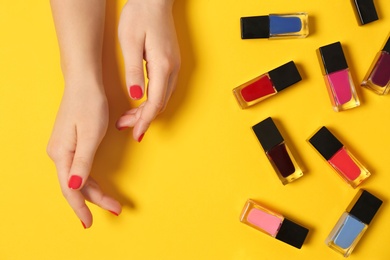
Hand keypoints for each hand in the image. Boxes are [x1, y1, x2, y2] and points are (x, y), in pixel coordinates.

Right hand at [47, 80, 121, 227]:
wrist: (84, 83)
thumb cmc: (89, 105)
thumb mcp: (90, 135)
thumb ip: (82, 163)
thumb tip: (73, 187)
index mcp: (62, 154)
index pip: (70, 190)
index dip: (81, 208)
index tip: (90, 223)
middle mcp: (59, 154)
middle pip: (75, 186)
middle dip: (94, 201)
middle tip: (115, 209)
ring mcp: (64, 149)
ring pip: (79, 179)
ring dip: (94, 192)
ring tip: (112, 202)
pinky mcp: (71, 144)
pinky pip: (80, 169)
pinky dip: (90, 180)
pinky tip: (99, 186)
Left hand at [116, 0, 180, 140]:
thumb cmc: (140, 15)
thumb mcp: (130, 41)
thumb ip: (134, 70)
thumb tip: (135, 96)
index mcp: (163, 65)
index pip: (155, 103)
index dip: (145, 121)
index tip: (135, 134)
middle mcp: (173, 69)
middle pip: (160, 104)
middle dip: (143, 119)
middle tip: (124, 125)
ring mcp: (174, 67)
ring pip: (163, 98)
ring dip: (147, 111)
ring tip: (128, 118)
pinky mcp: (171, 64)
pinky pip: (163, 90)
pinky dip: (152, 101)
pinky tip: (140, 103)